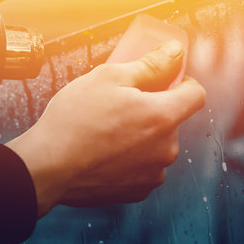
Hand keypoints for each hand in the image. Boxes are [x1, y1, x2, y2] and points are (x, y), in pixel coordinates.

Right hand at [7, 40, 205, 217]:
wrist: (47, 167)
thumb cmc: (74, 120)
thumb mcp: (110, 77)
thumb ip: (151, 65)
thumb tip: (175, 52)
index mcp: (164, 117)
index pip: (196, 94)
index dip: (181, 82)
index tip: (161, 80)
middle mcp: (166, 149)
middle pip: (171, 120)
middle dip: (151, 109)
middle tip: (118, 104)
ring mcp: (152, 173)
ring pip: (155, 145)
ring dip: (139, 136)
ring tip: (105, 131)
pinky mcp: (137, 191)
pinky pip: (141, 167)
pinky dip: (128, 159)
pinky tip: (103, 152)